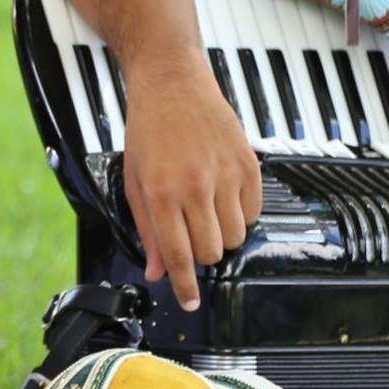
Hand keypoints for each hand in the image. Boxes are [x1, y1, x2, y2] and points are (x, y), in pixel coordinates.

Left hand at [121, 52, 261, 311]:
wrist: (172, 84)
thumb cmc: (147, 131)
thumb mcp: (134, 181)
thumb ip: (148, 229)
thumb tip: (157, 271)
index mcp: (162, 194)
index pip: (179, 257)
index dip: (185, 287)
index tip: (189, 303)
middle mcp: (196, 187)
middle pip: (212, 252)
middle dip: (201, 255)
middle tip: (191, 235)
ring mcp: (226, 175)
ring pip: (236, 236)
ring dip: (221, 234)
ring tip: (204, 210)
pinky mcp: (249, 164)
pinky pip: (254, 212)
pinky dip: (240, 214)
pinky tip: (222, 195)